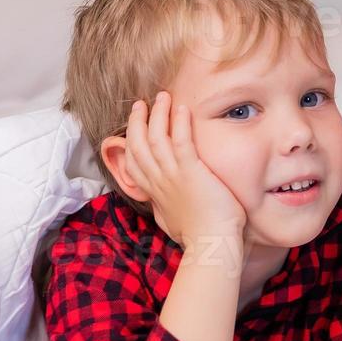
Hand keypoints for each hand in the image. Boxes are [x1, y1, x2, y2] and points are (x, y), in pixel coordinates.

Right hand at [123, 91, 245, 250]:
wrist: (211, 244)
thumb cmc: (197, 235)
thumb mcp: (171, 219)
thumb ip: (164, 206)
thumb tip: (162, 205)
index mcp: (153, 192)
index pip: (133, 162)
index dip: (131, 141)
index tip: (136, 126)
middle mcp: (158, 181)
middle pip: (137, 144)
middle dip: (138, 121)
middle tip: (142, 103)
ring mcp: (172, 176)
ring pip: (155, 138)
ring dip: (158, 114)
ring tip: (162, 96)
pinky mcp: (191, 172)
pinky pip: (180, 141)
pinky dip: (179, 123)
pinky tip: (182, 108)